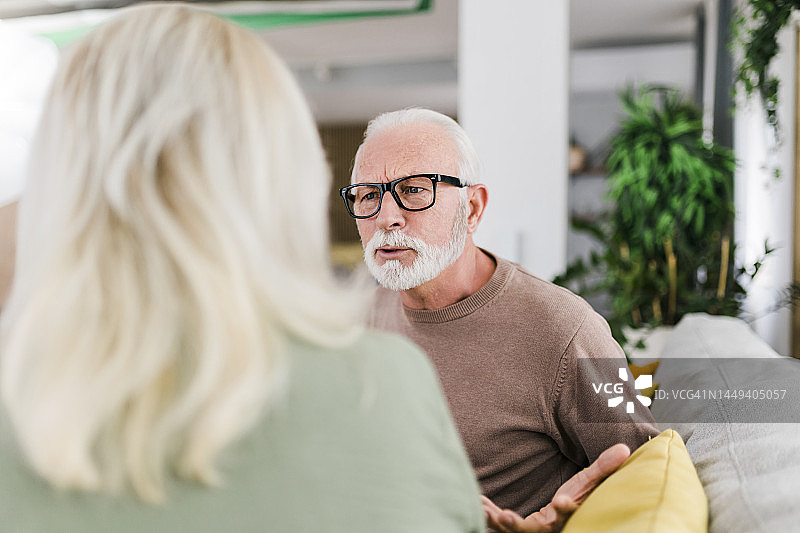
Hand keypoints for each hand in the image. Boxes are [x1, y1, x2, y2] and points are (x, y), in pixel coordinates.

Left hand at [481, 443, 629, 532]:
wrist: (561, 513)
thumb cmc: (575, 497)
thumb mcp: (588, 482)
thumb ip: (603, 467)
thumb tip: (625, 448)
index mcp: (567, 514)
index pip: (569, 513)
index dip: (566, 509)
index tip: (563, 500)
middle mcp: (549, 528)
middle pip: (536, 531)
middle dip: (519, 526)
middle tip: (506, 517)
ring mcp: (532, 530)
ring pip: (513, 531)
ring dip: (496, 521)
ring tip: (483, 509)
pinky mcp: (517, 529)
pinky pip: (501, 525)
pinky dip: (489, 514)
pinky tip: (478, 501)